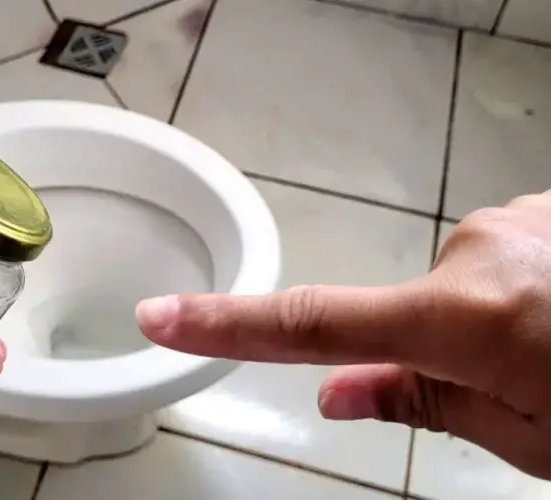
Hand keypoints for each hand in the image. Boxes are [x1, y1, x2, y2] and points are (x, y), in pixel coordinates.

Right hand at [136, 190, 550, 478]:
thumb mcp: (534, 435)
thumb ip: (426, 401)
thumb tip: (334, 394)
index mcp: (466, 320)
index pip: (313, 325)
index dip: (228, 325)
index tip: (159, 318)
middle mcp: (479, 251)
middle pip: (411, 309)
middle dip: (440, 347)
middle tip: (519, 383)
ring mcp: (517, 217)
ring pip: (462, 281)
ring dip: (492, 316)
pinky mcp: (544, 204)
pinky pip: (507, 252)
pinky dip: (528, 284)